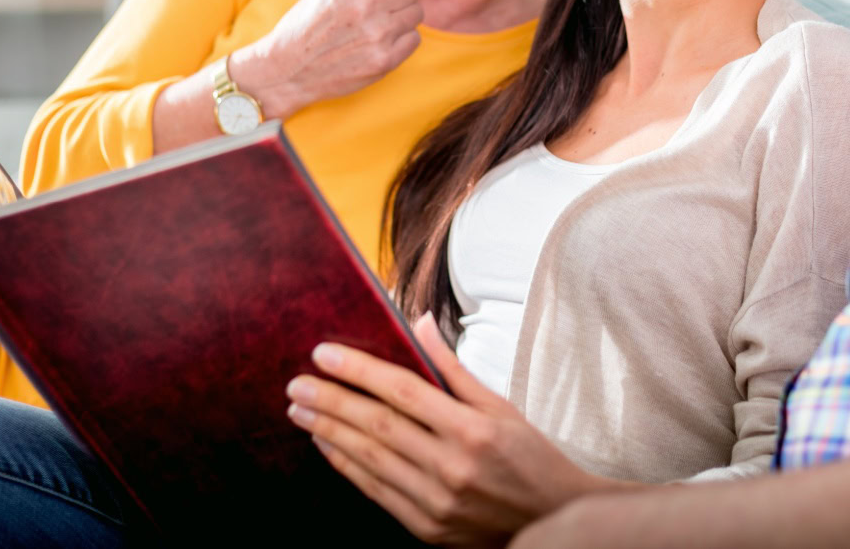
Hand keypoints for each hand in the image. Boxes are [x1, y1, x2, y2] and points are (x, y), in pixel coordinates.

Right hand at [231, 0, 443, 117]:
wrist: (288, 67)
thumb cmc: (310, 23)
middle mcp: (368, 3)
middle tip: (382, 7)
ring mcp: (378, 33)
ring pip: (416, 15)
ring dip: (403, 18)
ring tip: (376, 26)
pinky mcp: (384, 60)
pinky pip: (414, 40)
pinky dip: (403, 40)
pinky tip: (380, 42)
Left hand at [286, 313, 623, 544]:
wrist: (552, 519)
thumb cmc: (529, 456)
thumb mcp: (501, 406)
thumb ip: (454, 368)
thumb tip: (419, 323)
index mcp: (474, 429)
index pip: (403, 390)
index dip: (359, 370)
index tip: (325, 353)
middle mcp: (452, 465)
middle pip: (378, 424)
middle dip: (331, 401)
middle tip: (297, 384)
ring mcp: (437, 501)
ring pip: (370, 459)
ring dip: (330, 432)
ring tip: (301, 411)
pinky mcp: (426, 526)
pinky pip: (376, 491)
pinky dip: (347, 466)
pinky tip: (327, 445)